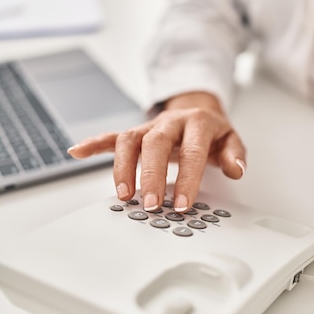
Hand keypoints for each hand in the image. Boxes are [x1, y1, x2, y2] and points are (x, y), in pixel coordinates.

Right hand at [67, 92, 246, 211]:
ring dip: (123, 167)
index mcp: (197, 124)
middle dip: (151, 175)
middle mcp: (170, 122)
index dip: (187, 179)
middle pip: (156, 144)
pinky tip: (78, 151)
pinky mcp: (135, 132)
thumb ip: (234, 155)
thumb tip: (236, 170)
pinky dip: (94, 143)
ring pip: (130, 140)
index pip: (192, 152)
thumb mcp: (230, 140)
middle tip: (151, 204)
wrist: (197, 109)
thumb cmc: (211, 132)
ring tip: (124, 194)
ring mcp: (150, 127)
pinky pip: (112, 136)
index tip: (182, 204)